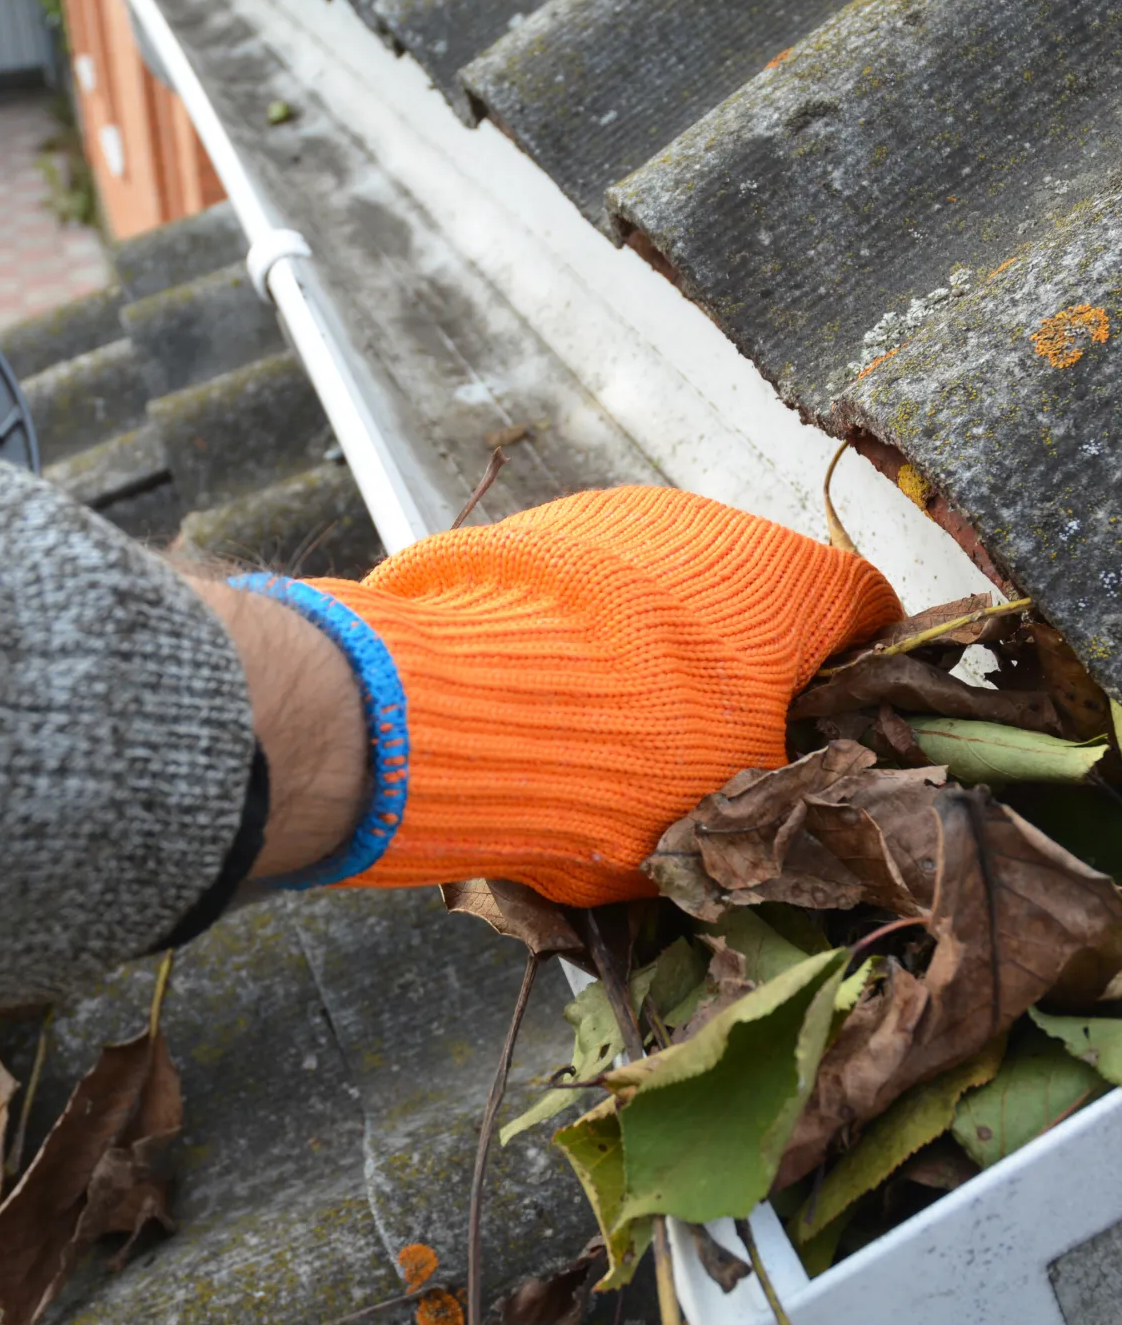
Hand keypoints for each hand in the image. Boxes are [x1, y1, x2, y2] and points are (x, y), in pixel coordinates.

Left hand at [237, 486, 900, 903]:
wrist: (456, 708)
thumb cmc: (630, 763)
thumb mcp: (734, 810)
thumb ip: (784, 786)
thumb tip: (793, 792)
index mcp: (791, 584)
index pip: (869, 606)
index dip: (865, 667)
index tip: (843, 716)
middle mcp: (715, 524)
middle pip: (763, 596)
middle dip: (754, 663)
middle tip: (723, 742)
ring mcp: (620, 515)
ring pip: (672, 584)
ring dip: (668, 643)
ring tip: (622, 723)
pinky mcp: (537, 526)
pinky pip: (593, 581)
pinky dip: (594, 628)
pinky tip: (556, 688)